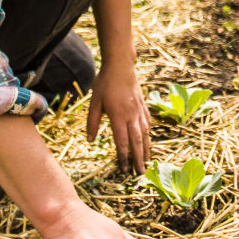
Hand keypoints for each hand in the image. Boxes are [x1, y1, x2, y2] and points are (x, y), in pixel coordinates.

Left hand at [87, 58, 150, 173]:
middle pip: (136, 142)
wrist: (121, 65)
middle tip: (140, 173)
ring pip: (145, 134)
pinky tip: (147, 141)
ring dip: (145, 150)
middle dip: (138, 159)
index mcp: (118, 116)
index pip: (122, 141)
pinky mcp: (143, 105)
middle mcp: (131, 116)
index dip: (123, 157)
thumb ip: (92, 122)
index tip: (123, 169)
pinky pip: (147, 123)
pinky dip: (148, 135)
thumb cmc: (105, 82)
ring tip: (147, 162)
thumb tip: (90, 140)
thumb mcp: (94, 102)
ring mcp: (139, 111)